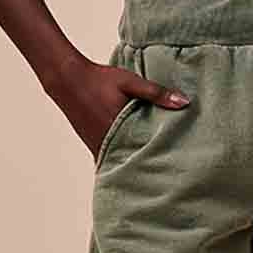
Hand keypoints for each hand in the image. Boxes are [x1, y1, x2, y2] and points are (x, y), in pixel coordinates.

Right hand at [55, 57, 191, 159]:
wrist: (68, 79)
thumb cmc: (101, 80)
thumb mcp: (130, 82)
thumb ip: (156, 93)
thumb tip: (184, 102)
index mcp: (119, 130)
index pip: (144, 154)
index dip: (158, 161)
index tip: (173, 168)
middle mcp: (107, 143)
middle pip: (132, 162)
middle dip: (147, 166)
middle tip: (166, 173)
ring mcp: (97, 146)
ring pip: (119, 162)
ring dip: (132, 162)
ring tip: (152, 168)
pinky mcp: (92, 144)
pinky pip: (109, 157)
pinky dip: (120, 158)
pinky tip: (132, 157)